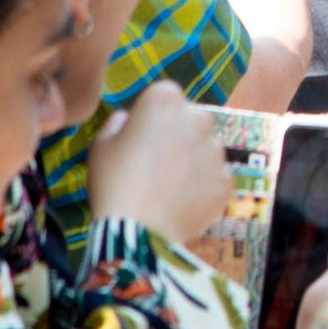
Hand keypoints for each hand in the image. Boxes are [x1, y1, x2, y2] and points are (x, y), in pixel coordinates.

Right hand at [87, 81, 231, 243]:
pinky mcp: (226, 179)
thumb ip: (117, 123)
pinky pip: (213, 177)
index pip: (164, 96)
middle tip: (154, 163)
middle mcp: (198, 118)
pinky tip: (180, 203)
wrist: (138, 232)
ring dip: (191, 160)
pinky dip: (201, 187)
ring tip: (167, 187)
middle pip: (189, 119)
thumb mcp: (100, 146)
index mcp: (165, 101)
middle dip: (176, 134)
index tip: (140, 136)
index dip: (151, 115)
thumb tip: (129, 119)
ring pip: (204, 148)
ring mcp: (216, 150)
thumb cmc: (114, 183)